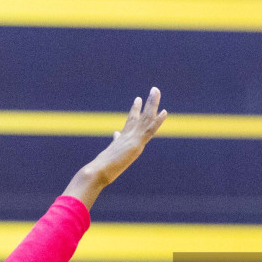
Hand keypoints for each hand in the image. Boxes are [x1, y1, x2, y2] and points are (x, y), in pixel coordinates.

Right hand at [63, 87, 167, 207]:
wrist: (97, 171)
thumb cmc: (99, 168)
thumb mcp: (108, 156)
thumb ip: (114, 144)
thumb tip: (115, 134)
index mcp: (121, 139)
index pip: (130, 122)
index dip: (134, 111)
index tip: (137, 100)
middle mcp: (127, 135)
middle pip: (139, 116)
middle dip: (147, 103)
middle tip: (154, 89)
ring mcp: (132, 139)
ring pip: (145, 118)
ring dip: (152, 104)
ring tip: (156, 90)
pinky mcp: (136, 144)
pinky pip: (149, 130)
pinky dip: (157, 121)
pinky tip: (164, 112)